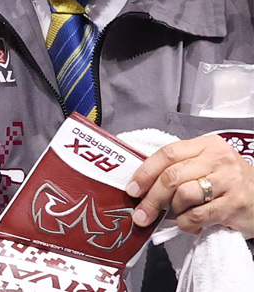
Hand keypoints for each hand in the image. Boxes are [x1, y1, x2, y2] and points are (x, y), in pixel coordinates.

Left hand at [126, 132, 253, 236]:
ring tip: (178, 215)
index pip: (167, 154)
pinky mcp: (236, 204)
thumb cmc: (229, 182)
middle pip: (172, 176)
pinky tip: (191, 224)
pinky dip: (188, 223)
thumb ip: (180, 168)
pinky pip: (199, 215)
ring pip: (184, 195)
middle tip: (141, 215)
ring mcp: (229, 181)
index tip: (132, 189)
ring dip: (174, 210)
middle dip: (151, 198)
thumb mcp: (207, 165)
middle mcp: (219, 159)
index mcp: (207, 145)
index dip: (145, 172)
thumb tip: (142, 186)